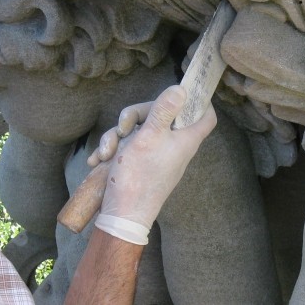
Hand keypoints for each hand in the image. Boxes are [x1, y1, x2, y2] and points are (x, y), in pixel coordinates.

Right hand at [90, 85, 216, 242]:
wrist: (121, 216)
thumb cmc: (139, 177)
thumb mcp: (148, 136)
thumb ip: (163, 111)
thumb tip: (181, 88)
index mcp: (185, 140)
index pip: (206, 117)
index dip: (202, 102)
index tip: (187, 90)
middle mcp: (173, 146)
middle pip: (161, 116)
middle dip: (135, 117)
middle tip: (123, 127)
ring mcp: (156, 156)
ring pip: (138, 131)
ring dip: (116, 137)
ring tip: (107, 152)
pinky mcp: (139, 165)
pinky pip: (128, 147)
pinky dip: (112, 151)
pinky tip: (98, 160)